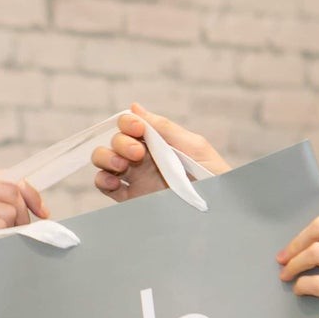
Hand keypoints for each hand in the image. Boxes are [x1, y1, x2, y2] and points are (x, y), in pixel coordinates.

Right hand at [90, 104, 230, 201]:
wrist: (216, 210)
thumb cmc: (214, 176)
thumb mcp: (194, 146)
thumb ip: (164, 128)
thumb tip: (135, 107)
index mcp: (158, 142)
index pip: (131, 125)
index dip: (128, 123)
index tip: (137, 129)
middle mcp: (143, 158)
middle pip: (115, 141)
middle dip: (120, 142)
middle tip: (137, 154)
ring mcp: (135, 178)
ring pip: (104, 160)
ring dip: (105, 157)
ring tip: (120, 166)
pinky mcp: (130, 198)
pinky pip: (105, 186)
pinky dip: (102, 180)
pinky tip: (114, 181)